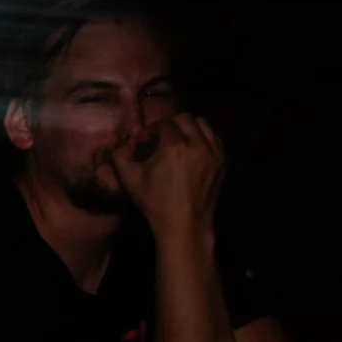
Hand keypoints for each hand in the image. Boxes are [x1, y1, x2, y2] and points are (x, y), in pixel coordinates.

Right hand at [108, 111, 223, 234]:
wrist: (184, 222)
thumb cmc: (155, 202)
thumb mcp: (128, 179)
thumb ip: (119, 154)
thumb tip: (126, 141)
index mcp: (174, 146)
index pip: (163, 124)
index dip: (150, 130)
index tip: (143, 141)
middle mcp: (197, 144)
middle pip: (184, 118)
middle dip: (169, 124)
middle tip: (159, 138)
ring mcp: (213, 151)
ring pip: (202, 124)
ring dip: (187, 127)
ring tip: (178, 140)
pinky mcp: (222, 160)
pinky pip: (214, 137)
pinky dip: (202, 137)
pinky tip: (192, 149)